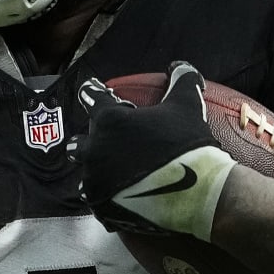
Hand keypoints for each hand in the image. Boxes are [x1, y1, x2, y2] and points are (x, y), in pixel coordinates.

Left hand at [75, 60, 236, 240]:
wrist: (195, 193)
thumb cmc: (187, 144)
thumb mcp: (187, 105)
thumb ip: (181, 80)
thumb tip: (180, 65)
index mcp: (109, 121)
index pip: (92, 98)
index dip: (93, 91)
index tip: (91, 88)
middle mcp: (94, 150)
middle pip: (79, 144)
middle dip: (86, 141)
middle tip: (98, 141)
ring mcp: (96, 182)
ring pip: (85, 177)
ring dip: (94, 173)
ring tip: (106, 175)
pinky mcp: (103, 208)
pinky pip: (98, 203)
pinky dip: (107, 199)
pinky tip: (116, 199)